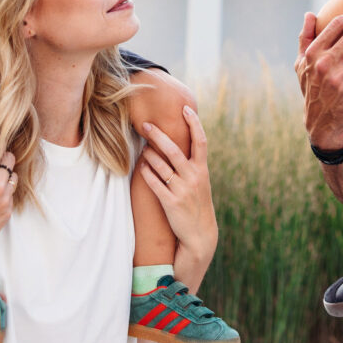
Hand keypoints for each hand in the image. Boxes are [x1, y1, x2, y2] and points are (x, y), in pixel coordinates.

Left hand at [136, 108, 217, 262]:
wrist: (200, 234)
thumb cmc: (197, 204)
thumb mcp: (201, 183)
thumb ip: (193, 165)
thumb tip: (180, 144)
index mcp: (202, 170)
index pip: (201, 141)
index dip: (194, 123)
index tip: (186, 108)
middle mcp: (194, 177)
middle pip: (174, 150)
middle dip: (158, 136)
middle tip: (146, 125)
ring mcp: (182, 190)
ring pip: (161, 165)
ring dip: (149, 154)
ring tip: (142, 148)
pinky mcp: (170, 203)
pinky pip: (155, 183)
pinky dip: (146, 173)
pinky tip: (140, 167)